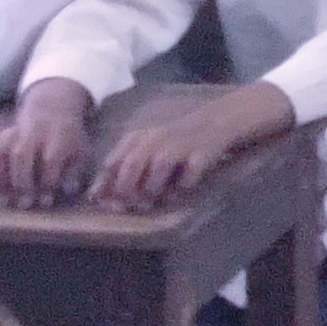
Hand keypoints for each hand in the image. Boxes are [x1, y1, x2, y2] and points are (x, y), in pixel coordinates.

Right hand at [0, 81, 99, 204]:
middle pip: (21, 155)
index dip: (47, 181)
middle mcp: (31, 133)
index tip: (46, 202)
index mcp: (57, 135)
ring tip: (4, 200)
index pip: (50, 158)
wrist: (50, 111)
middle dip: (22, 182)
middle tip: (24, 205)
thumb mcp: (79, 151)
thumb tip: (69, 191)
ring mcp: (10, 134)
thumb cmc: (66, 139)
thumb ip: (74, 172)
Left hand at [88, 83, 290, 208]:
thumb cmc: (182, 139)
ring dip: (151, 189)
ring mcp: (182, 143)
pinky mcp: (204, 151)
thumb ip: (128, 168)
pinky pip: (190, 172)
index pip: (113, 162)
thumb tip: (101, 198)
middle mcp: (158, 137)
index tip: (103, 203)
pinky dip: (183, 185)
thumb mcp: (151, 147)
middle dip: (126, 190)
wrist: (225, 118)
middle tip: (130, 207)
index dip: (105, 186)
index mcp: (141, 136)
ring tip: (152, 202)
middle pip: (133, 165)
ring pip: (158, 166)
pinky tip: (181, 190)